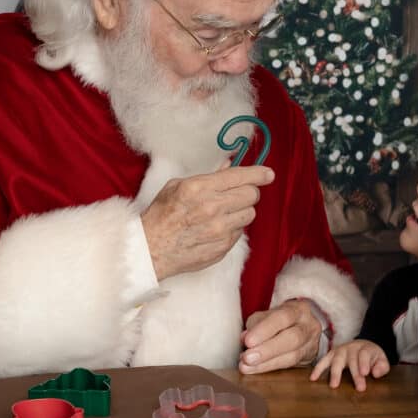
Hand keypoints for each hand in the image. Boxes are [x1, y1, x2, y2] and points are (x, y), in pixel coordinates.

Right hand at [140, 164, 273, 279]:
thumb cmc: (160, 216)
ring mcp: (219, 230)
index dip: (259, 174)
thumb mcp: (176, 186)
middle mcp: (212, 208)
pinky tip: (217, 228)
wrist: (149, 249)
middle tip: (238, 193)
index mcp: (200, 188)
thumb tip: (229, 167)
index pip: (240, 177)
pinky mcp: (222, 248)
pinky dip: (233, 228)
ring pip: (250, 214)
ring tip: (226, 212)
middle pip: (251, 195)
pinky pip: (240, 233)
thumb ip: (207, 176)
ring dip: (242, 211)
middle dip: (248, 192)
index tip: (268, 174)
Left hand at [239, 300, 320, 373]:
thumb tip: (245, 338)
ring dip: (266, 363)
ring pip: (292, 356)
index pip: (283, 317)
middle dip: (267, 350)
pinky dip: (269, 368)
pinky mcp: (308, 359)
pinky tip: (254, 370)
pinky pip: (290, 366)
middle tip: (247, 358)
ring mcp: (311, 344)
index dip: (265, 330)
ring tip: (246, 366)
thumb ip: (256, 324)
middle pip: (292, 338)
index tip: (248, 341)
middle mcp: (308, 326)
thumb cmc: (281, 321)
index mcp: (298, 309)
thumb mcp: (267, 315)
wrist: (304, 330)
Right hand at [310, 340, 388, 391]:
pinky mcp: (331, 355)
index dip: (364, 363)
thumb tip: (375, 373)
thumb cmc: (372, 357)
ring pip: (336, 359)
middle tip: (359, 388)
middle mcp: (351, 347)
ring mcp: (340, 350)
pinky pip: (323, 361)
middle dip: (355, 373)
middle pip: (351, 359)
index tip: (365, 373)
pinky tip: (313, 378)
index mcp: (365, 348)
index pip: (364, 354)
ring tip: (334, 385)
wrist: (362, 346)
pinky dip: (318, 369)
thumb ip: (382, 366)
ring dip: (335, 372)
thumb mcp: (381, 360)